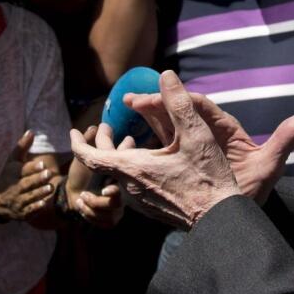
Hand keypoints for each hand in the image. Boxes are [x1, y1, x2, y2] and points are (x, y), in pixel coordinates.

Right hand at [0, 130, 62, 224]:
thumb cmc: (8, 176)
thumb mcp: (12, 161)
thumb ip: (22, 147)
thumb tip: (32, 131)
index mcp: (12, 174)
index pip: (22, 170)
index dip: (32, 168)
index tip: (42, 164)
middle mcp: (14, 188)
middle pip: (26, 184)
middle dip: (37, 179)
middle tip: (49, 174)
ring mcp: (18, 201)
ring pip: (29, 197)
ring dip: (39, 193)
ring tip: (50, 188)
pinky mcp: (22, 212)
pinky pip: (28, 210)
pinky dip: (35, 207)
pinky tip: (44, 203)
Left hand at [70, 70, 241, 228]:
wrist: (220, 218)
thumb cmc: (208, 177)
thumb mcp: (196, 135)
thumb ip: (179, 103)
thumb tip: (166, 75)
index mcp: (133, 168)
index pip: (90, 157)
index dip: (78, 143)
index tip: (72, 131)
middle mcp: (130, 187)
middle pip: (104, 163)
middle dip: (102, 143)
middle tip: (106, 127)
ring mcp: (140, 201)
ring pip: (119, 174)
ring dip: (120, 156)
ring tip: (131, 141)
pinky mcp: (151, 208)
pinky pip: (132, 185)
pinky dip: (132, 169)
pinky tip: (150, 162)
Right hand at [127, 88, 293, 202]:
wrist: (240, 212)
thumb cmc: (256, 189)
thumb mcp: (270, 166)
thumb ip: (283, 142)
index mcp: (226, 129)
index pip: (203, 106)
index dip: (183, 97)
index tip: (165, 91)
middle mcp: (208, 133)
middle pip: (180, 111)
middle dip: (157, 102)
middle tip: (132, 99)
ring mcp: (193, 145)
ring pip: (167, 123)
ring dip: (148, 113)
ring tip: (126, 105)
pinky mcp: (182, 158)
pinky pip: (162, 141)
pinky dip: (146, 133)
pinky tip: (127, 133)